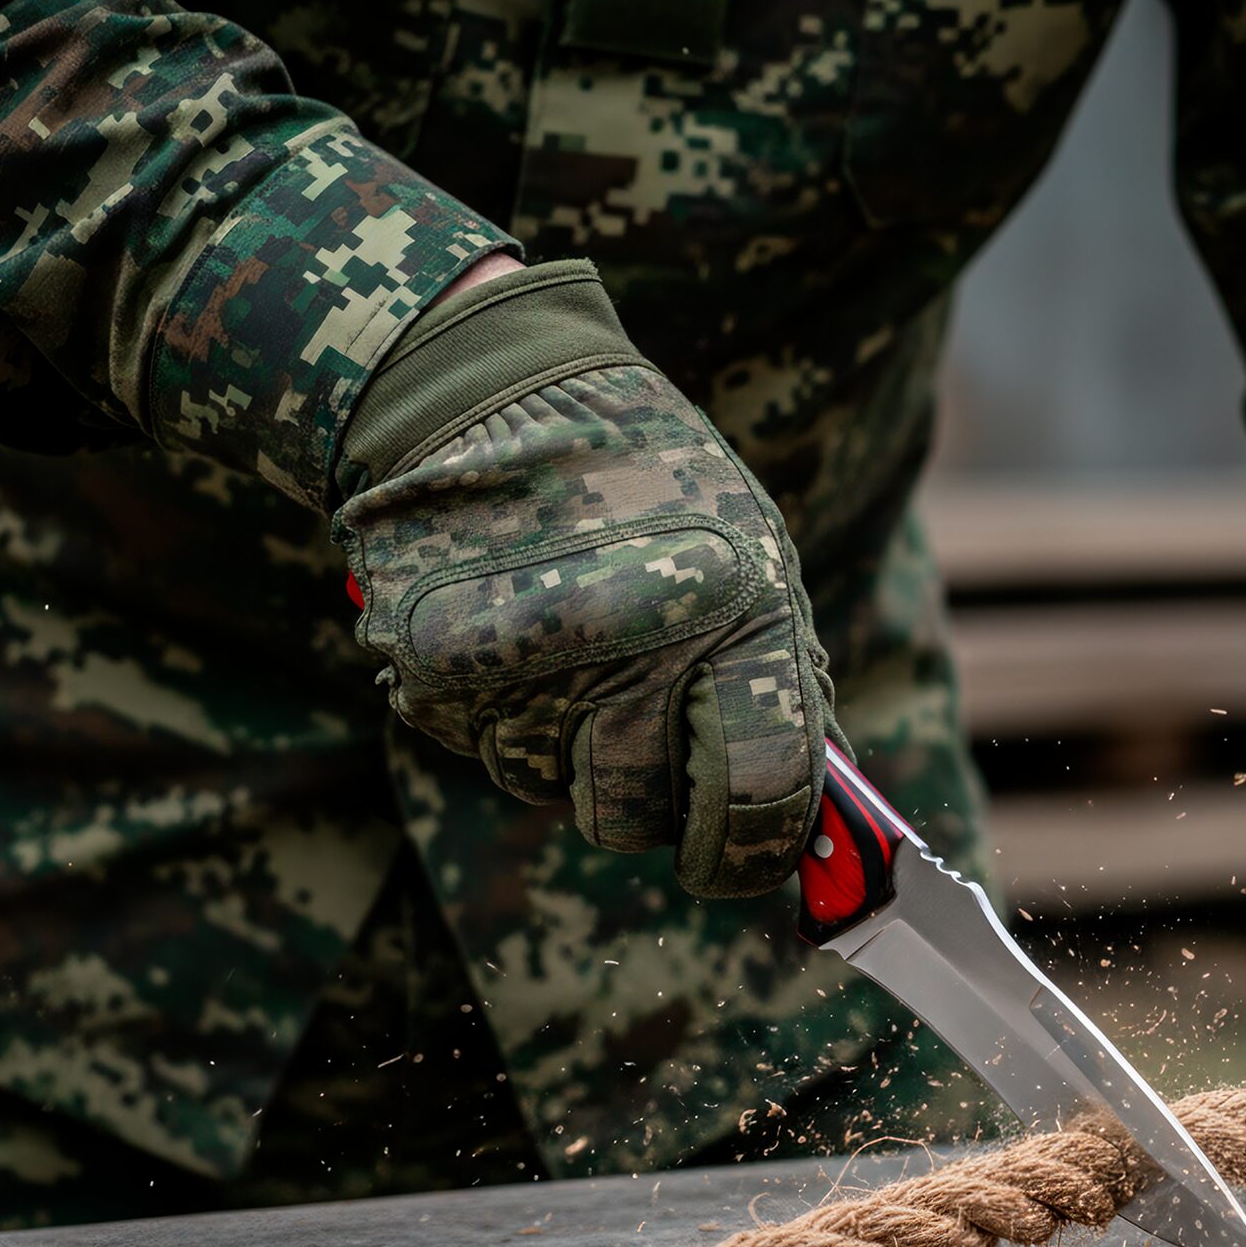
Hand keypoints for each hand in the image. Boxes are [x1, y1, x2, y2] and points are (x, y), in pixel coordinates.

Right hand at [333, 259, 836, 898]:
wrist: (485, 386)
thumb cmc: (643, 471)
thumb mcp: (752, 553)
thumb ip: (779, 683)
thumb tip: (812, 818)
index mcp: (735, 612)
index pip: (762, 794)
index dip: (754, 851)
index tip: (739, 860)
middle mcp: (628, 648)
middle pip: (640, 817)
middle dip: (650, 795)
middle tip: (642, 719)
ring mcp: (520, 668)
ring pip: (555, 789)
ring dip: (571, 746)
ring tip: (572, 641)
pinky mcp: (433, 678)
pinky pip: (488, 748)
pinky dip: (506, 712)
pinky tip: (516, 630)